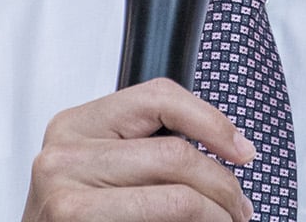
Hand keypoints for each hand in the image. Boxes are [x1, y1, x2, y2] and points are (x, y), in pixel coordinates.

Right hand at [21, 78, 256, 221]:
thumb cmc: (79, 215)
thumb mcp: (104, 166)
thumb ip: (147, 144)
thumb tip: (232, 146)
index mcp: (75, 124)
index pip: (159, 96)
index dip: (212, 121)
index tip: (242, 151)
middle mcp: (63, 155)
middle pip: (175, 154)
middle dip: (223, 184)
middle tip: (239, 208)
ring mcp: (66, 197)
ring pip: (177, 198)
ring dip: (215, 215)